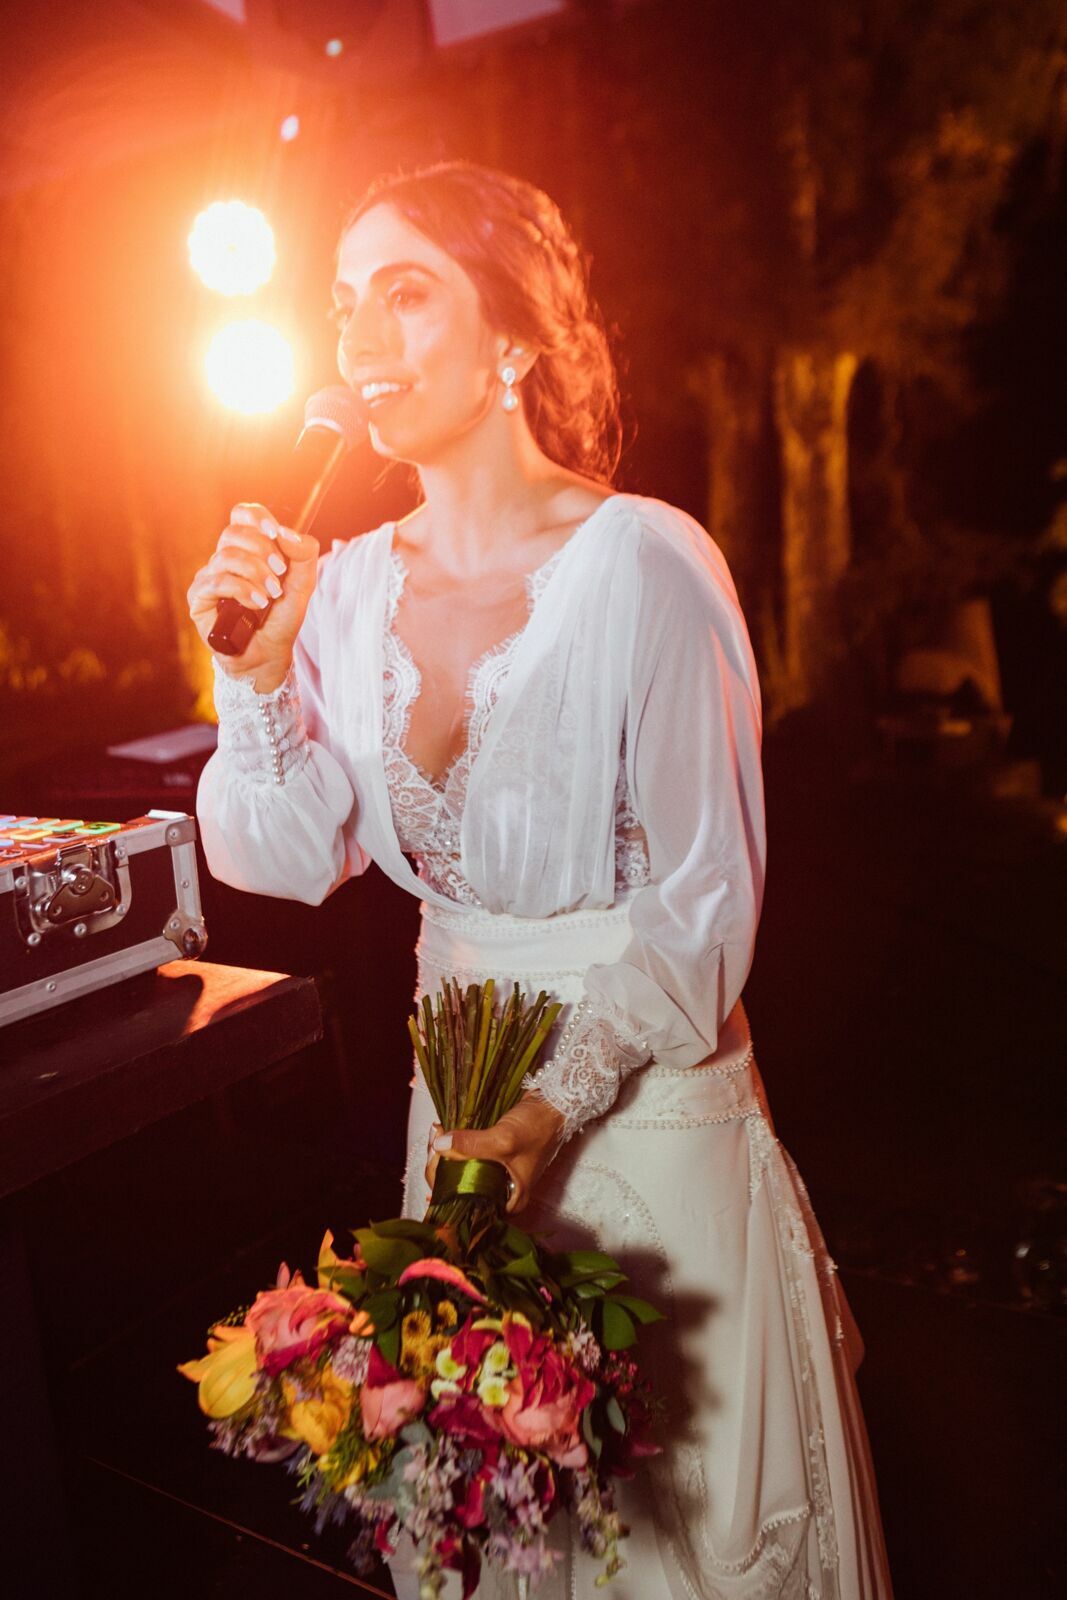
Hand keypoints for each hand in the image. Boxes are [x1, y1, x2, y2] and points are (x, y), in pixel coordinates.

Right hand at [187, 502, 319, 687]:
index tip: (275, 533)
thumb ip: (303, 555)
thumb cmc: (281, 619)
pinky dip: (242, 590)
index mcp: (247, 550)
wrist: (270, 654)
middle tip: (280, 573)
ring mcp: (209, 577)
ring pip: (226, 556)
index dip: (256, 517)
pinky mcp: (198, 598)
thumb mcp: (303, 585)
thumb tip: (286, 533)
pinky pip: (217, 581)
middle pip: (233, 533)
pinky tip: (256, 604)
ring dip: (256, 574)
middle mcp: (224, 560)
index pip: (242, 515)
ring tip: (271, 595)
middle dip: (262, 550)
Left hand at [424, 1093, 566, 1215]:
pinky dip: (455, 1146)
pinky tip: (443, 1132)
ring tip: (438, 1130)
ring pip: (461, 1171)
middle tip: (435, 1136)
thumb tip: (439, 1145)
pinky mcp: (493, 1158)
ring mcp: (496, 1174)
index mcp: (508, 1201)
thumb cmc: (538, 1127)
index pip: (467, 1203)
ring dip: (445, 1152)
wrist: (554, 1103)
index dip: (445, 1184)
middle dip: (441, 1163)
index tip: (435, 1157)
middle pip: (460, 1187)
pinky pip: (467, 1158)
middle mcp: (501, 1193)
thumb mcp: (504, 1138)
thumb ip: (472, 1144)